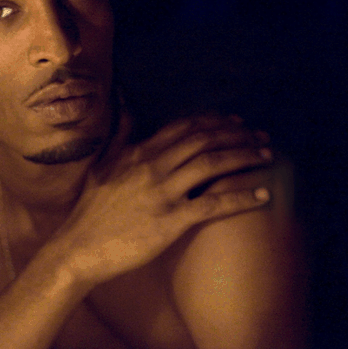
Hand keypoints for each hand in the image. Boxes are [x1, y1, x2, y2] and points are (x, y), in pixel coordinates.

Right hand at [54, 114, 272, 285]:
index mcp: (139, 151)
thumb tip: (124, 101)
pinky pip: (213, 204)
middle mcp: (153, 166)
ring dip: (244, 156)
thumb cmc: (91, 209)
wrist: (79, 247)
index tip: (237, 121)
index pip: (185, 127)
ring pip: (212, 164)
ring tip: (267, 156)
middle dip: (238, 134)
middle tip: (261, 136)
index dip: (215, 121)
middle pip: (204, 140)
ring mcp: (163, 192)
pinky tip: (262, 195)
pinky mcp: (171, 220)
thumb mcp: (102, 164)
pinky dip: (241, 198)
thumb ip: (120, 134)